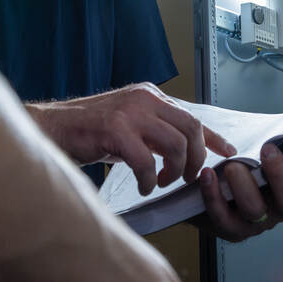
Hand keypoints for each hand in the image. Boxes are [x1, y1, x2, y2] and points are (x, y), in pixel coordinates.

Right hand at [27, 83, 235, 194]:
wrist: (52, 129)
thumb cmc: (90, 132)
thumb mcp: (130, 125)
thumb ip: (155, 132)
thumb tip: (185, 152)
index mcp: (150, 95)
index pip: (193, 115)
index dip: (214, 137)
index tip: (229, 152)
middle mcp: (144, 99)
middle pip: (191, 129)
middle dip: (196, 159)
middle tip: (186, 178)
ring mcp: (130, 113)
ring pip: (176, 145)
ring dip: (175, 171)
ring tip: (162, 182)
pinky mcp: (115, 130)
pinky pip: (147, 161)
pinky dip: (149, 180)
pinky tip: (143, 186)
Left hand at [194, 144, 282, 241]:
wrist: (202, 192)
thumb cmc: (237, 168)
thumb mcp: (257, 154)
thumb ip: (275, 147)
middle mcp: (277, 210)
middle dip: (282, 177)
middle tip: (268, 151)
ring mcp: (255, 223)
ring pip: (256, 210)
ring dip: (243, 184)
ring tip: (231, 166)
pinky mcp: (229, 229)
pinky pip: (223, 217)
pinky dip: (214, 195)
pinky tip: (208, 175)